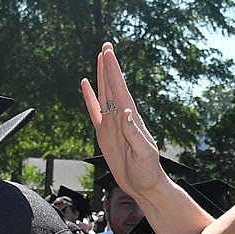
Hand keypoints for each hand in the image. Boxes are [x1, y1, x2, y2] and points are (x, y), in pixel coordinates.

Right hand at [81, 43, 169, 199]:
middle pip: (113, 86)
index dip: (114, 71)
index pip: (121, 90)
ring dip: (102, 76)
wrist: (143, 185)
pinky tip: (86, 85)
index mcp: (132, 120)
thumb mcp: (144, 154)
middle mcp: (121, 117)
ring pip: (104, 94)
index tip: (108, 53)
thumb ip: (135, 134)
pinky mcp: (104, 133)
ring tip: (100, 58)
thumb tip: (126, 112)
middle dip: (109, 66)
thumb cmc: (148, 171)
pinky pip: (94, 111)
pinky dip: (89, 97)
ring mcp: (112, 124)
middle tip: (107, 46)